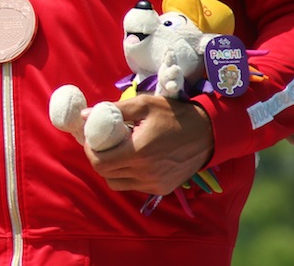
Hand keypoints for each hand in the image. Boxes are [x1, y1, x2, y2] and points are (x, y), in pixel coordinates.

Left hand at [84, 94, 212, 194]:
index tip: (92, 138)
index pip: (99, 162)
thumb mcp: (144, 104)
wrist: (209, 133)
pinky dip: (126, 175)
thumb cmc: (174, 115)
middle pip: (105, 173)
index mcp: (139, 152)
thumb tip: (85, 115)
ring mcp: (154, 184)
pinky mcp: (162, 189)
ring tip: (117, 151)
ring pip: (116, 183)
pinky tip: (133, 159)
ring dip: (111, 169)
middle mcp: (146, 173)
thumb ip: (113, 110)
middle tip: (102, 143)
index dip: (90, 150)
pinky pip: (133, 186)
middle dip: (98, 157)